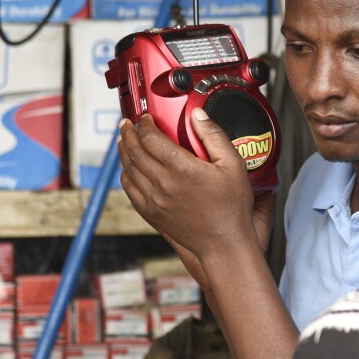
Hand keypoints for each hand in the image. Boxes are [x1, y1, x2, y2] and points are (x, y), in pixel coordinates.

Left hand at [117, 110, 273, 263]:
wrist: (224, 243)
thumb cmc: (231, 208)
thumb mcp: (233, 165)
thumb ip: (214, 136)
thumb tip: (198, 115)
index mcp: (181, 168)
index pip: (150, 138)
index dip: (145, 124)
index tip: (146, 118)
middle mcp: (162, 183)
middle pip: (135, 151)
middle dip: (129, 133)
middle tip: (127, 124)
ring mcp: (154, 199)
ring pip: (129, 169)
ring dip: (124, 151)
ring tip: (125, 141)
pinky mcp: (151, 213)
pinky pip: (130, 189)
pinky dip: (126, 175)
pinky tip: (129, 169)